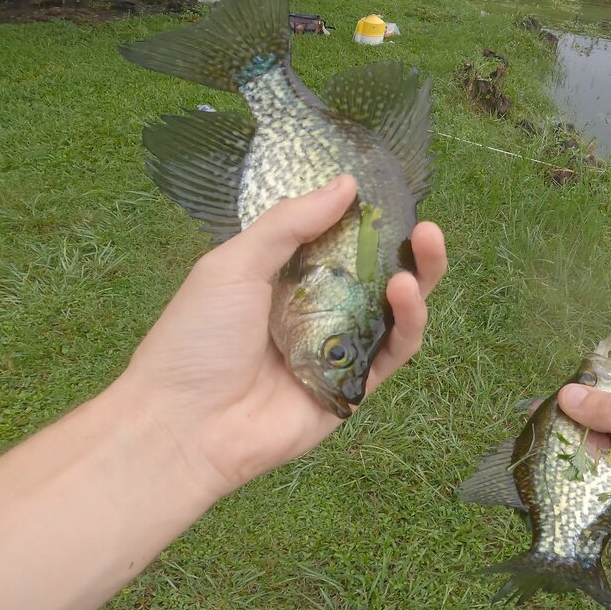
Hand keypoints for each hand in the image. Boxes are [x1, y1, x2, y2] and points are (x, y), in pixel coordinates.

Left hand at [115, 174, 446, 496]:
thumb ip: (290, 223)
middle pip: (376, 277)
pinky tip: (404, 292)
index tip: (388, 194)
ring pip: (393, 313)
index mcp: (283, 279)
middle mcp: (315, 312)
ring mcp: (337, 351)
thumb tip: (346, 184)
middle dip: (407, 249)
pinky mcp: (354, 388)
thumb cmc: (196, 338)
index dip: (366, 221)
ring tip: (425, 247)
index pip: (337, 243)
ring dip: (416, 279)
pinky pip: (392, 353)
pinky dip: (407, 323)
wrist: (184, 424)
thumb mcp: (234, 264)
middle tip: (426, 226)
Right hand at [556, 384, 610, 582]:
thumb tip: (568, 394)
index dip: (601, 396)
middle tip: (542, 423)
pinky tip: (550, 486)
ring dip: (578, 466)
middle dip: (582, 432)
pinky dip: (581, 498)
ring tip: (536, 451)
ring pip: (602, 472)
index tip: (564, 390)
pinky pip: (600, 504)